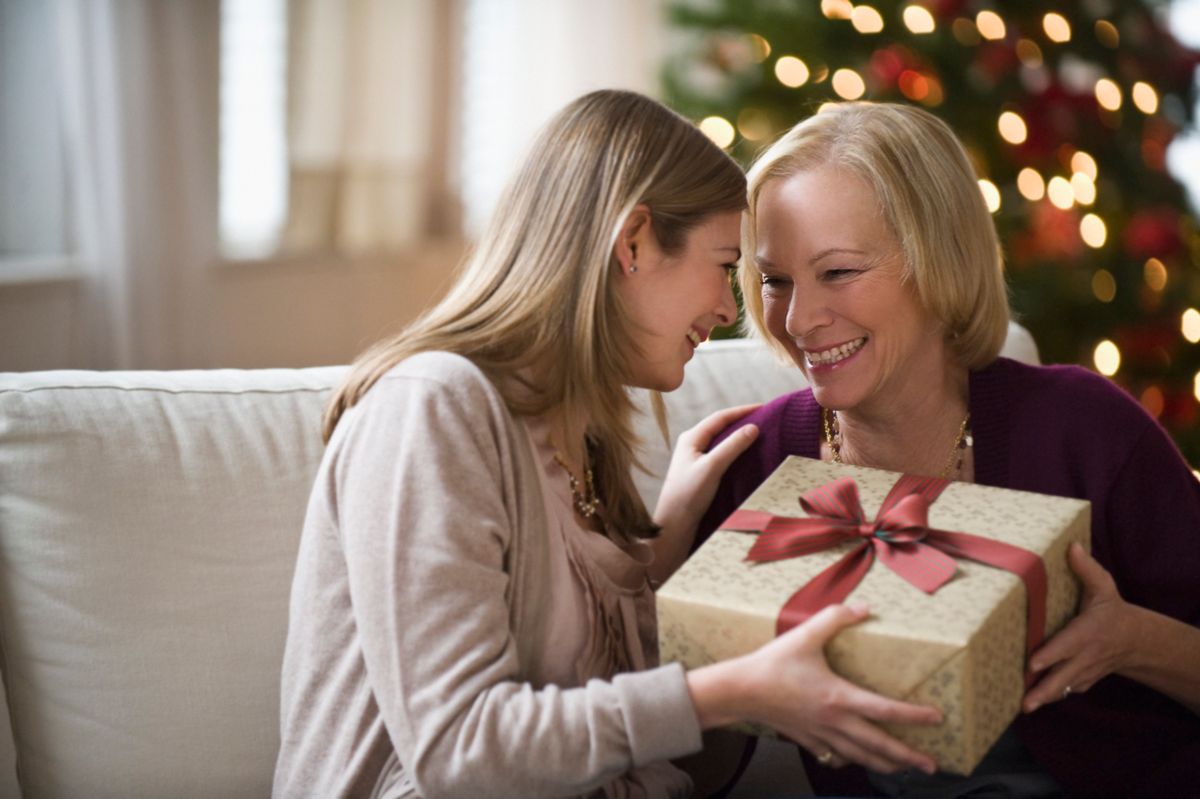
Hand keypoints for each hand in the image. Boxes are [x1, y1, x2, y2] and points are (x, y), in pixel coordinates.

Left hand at [649, 404, 759, 582]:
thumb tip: (753, 427)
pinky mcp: (700, 473)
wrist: (674, 525)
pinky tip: (747, 456)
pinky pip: (721, 455)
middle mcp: (692, 445)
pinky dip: (736, 451)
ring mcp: (695, 459)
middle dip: (742, 421)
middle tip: (766, 419)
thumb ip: (732, 446)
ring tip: (760, 434)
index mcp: (691, 438)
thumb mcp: (712, 468)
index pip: (720, 417)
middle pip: (721, 426)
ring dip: (739, 436)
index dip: (742, 411)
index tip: (764, 407)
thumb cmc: (688, 495)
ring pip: (721, 441)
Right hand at [741, 604, 940, 774]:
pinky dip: (852, 761)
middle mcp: (835, 721)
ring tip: (903, 769)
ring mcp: (821, 734)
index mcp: (839, 697)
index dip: (914, 715)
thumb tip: (863, 607)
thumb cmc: (772, 664)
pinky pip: (835, 756)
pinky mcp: (807, 739)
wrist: (740, 691)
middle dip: (908, 757)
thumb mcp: (805, 635)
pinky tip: (857, 760)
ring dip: (885, 764)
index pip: (886, 710)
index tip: (936, 717)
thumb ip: (835, 618)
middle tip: (931, 765)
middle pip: (879, 745)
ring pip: (860, 757)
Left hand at [1023, 542, 1138, 711]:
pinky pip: (1067, 690)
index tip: (1033, 663)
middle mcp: (1086, 655)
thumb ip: (1086, 569)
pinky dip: (1053, 697)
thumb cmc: (1112, 610)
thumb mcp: (1103, 587)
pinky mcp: (1083, 680)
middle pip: (1063, 676)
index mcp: (1088, 632)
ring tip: (1024, 708)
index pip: (1067, 645)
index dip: (1051, 655)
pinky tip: (1034, 703)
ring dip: (1045, 698)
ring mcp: (1085, 671)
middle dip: (1044, 689)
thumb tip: (1072, 546)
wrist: (1136, 640)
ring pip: (1064, 688)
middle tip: (1025, 702)